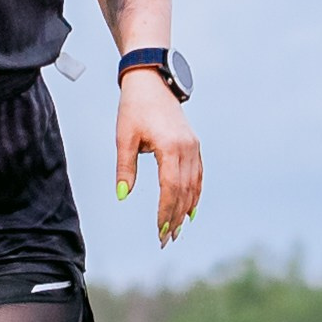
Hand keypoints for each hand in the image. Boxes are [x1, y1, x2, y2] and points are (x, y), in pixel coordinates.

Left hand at [116, 72, 201, 245]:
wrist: (151, 82)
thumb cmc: (133, 108)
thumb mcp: (124, 138)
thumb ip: (125, 167)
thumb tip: (123, 195)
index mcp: (170, 146)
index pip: (170, 187)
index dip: (166, 211)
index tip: (159, 231)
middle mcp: (187, 148)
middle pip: (184, 191)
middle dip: (176, 217)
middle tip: (166, 239)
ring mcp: (194, 146)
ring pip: (194, 185)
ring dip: (186, 209)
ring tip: (176, 231)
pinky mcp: (194, 145)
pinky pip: (198, 175)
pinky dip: (194, 194)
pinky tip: (189, 210)